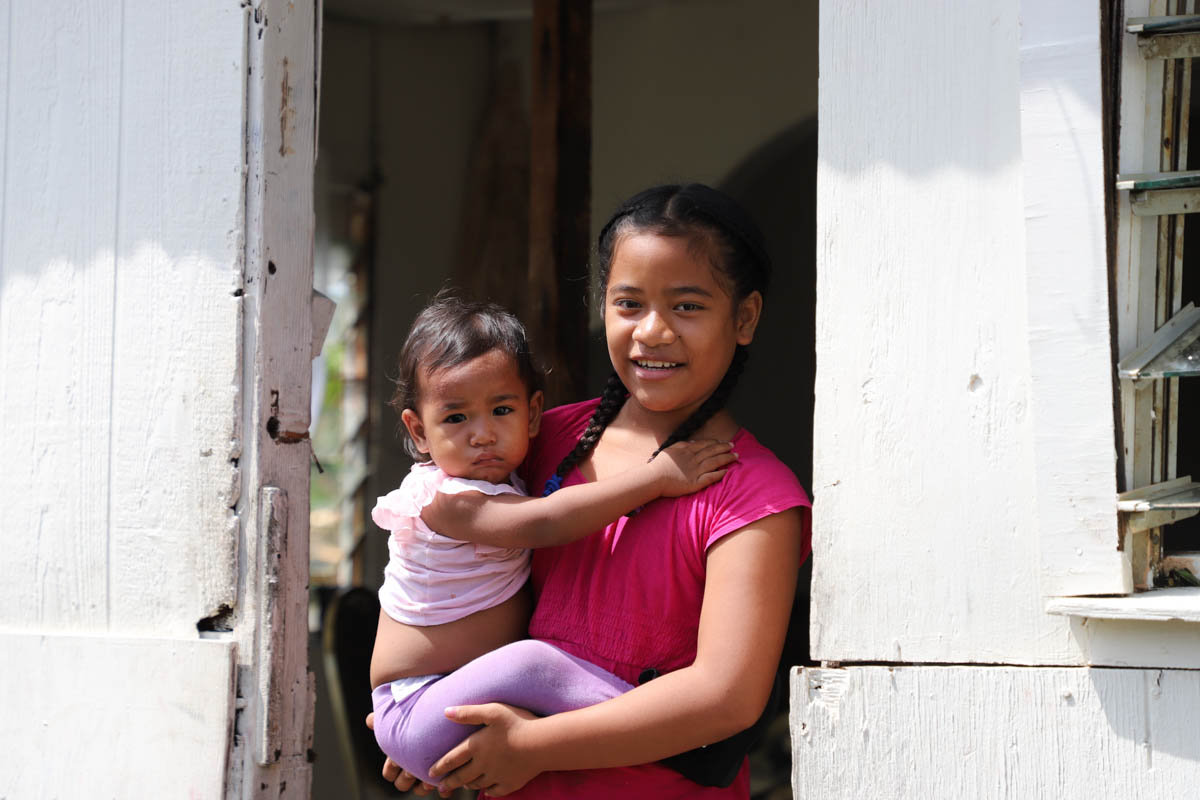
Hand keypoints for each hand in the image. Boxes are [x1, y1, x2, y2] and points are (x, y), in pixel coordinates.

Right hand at [366, 711, 442, 795]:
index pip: (389, 773)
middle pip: (402, 783)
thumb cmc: (419, 712)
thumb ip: (384, 719)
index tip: (396, 762)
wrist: (444, 713)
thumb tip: (369, 720)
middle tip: (412, 769)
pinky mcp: (446, 771)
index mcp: (399, 755)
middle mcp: (412, 766)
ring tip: (428, 776)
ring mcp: (428, 770)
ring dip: (422, 785)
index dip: (390, 771)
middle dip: (406, 778)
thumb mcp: (401, 714)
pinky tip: (442, 780)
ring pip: (419, 789)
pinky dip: (441, 787)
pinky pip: (442, 787)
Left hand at [427, 703, 541, 796]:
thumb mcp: (492, 711)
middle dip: (449, 782)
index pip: (452, 759)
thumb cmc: (517, 723)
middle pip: (461, 777)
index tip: (430, 773)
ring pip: (477, 784)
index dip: (439, 766)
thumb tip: (445, 712)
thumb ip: (468, 712)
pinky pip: (495, 791)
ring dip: (468, 785)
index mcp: (476, 746)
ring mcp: (497, 776)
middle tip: (441, 787)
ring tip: (463, 785)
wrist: (541, 744)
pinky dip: (488, 791)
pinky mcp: (511, 783)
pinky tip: (487, 790)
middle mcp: (483, 765)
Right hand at [650, 440, 736, 496]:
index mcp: (687, 451)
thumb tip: (692, 443)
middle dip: (724, 448)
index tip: (722, 442)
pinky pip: (710, 477)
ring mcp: (695, 471)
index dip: (715, 442)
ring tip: (735, 456)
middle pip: (712, 451)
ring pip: (715, 462)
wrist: (654, 478)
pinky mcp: (695, 483)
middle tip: (733, 446)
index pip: (705, 444)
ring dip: (726, 458)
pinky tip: (727, 472)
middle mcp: (694, 459)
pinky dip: (719, 474)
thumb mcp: (670, 449)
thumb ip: (682, 445)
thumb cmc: (659, 465)